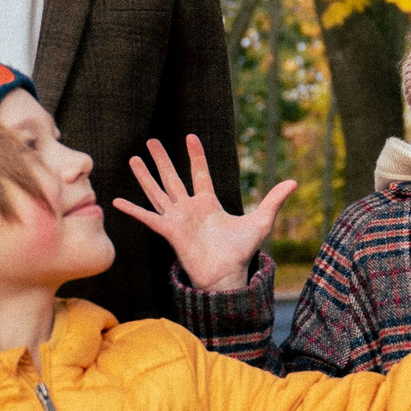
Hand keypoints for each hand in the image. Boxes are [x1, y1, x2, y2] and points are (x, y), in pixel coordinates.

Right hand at [112, 135, 297, 291]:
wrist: (226, 274)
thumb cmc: (240, 251)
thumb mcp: (260, 221)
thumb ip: (273, 200)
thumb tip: (293, 182)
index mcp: (208, 202)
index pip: (200, 173)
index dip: (195, 155)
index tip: (189, 136)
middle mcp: (190, 208)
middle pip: (173, 177)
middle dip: (162, 159)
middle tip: (151, 140)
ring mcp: (177, 219)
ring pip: (158, 192)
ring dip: (145, 176)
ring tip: (134, 158)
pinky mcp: (168, 231)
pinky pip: (147, 217)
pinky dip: (132, 210)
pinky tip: (117, 201)